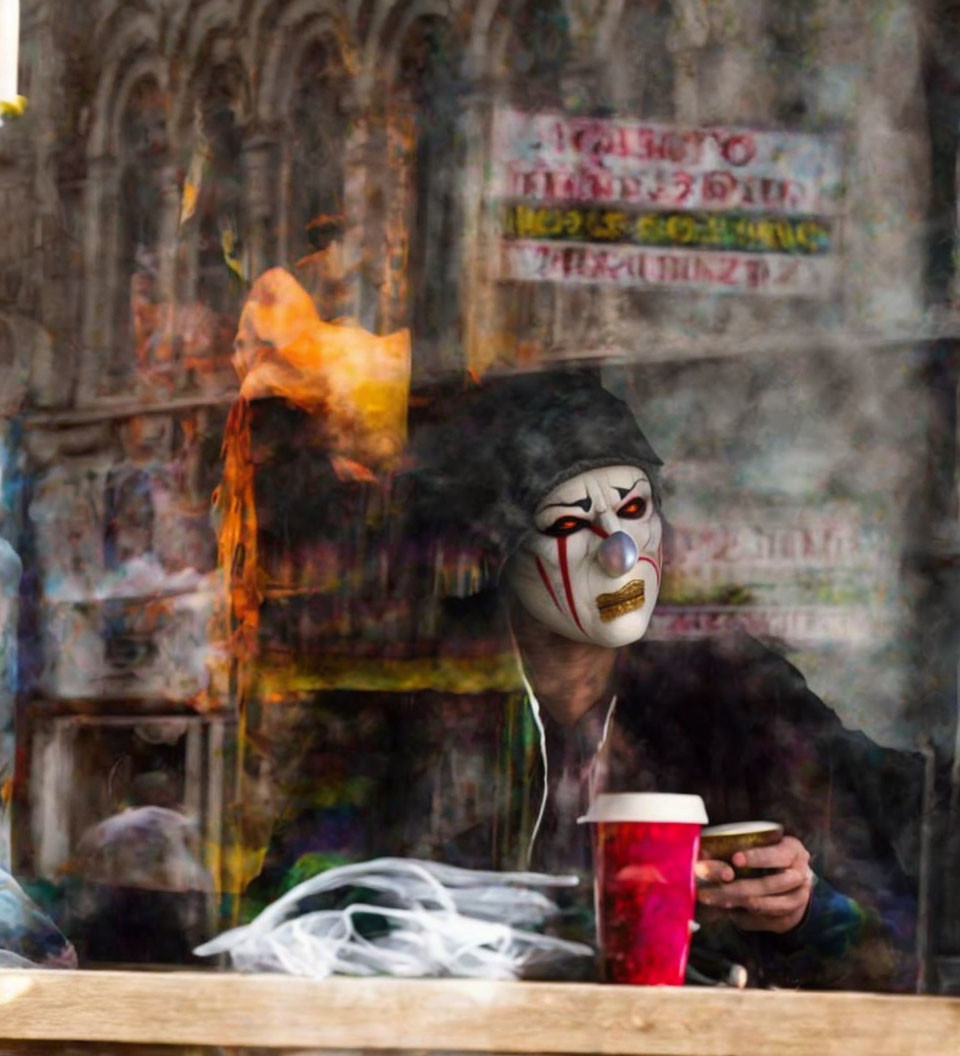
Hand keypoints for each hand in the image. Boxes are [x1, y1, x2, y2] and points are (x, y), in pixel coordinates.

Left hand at [694, 836, 813, 933]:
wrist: (795, 878)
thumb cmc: (770, 854)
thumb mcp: (764, 843)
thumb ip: (738, 846)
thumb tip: (704, 850)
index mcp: (793, 851)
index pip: (776, 855)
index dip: (756, 857)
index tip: (735, 859)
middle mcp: (801, 876)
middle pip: (768, 885)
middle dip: (737, 888)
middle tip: (709, 890)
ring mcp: (798, 900)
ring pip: (765, 906)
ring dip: (736, 904)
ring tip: (713, 900)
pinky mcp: (789, 918)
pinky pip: (764, 921)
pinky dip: (744, 917)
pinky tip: (726, 911)